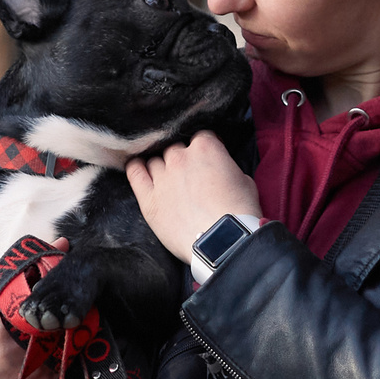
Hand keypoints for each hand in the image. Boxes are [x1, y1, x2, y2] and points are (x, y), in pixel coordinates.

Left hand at [127, 131, 260, 261]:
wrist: (223, 241)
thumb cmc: (239, 213)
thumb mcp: (244, 180)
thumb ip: (226, 166)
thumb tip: (221, 169)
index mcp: (205, 147)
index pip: (201, 136)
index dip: (207, 148)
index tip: (209, 159)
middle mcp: (179, 157)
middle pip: (175, 148)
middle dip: (183, 159)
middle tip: (191, 175)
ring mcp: (162, 177)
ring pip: (155, 160)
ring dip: (162, 167)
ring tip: (169, 180)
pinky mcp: (149, 199)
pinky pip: (135, 173)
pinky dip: (136, 168)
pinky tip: (138, 168)